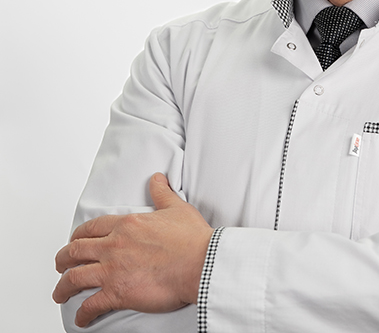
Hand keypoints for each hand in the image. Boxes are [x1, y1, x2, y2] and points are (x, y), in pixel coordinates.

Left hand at [52, 173, 213, 327]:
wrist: (200, 262)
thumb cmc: (192, 237)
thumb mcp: (176, 208)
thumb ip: (162, 193)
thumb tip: (157, 178)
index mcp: (127, 224)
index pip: (91, 228)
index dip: (78, 235)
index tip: (75, 241)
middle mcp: (114, 245)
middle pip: (75, 251)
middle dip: (62, 259)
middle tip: (60, 265)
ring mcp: (113, 270)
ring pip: (74, 278)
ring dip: (63, 287)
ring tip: (60, 293)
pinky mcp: (118, 292)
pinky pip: (90, 305)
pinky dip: (82, 314)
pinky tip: (82, 319)